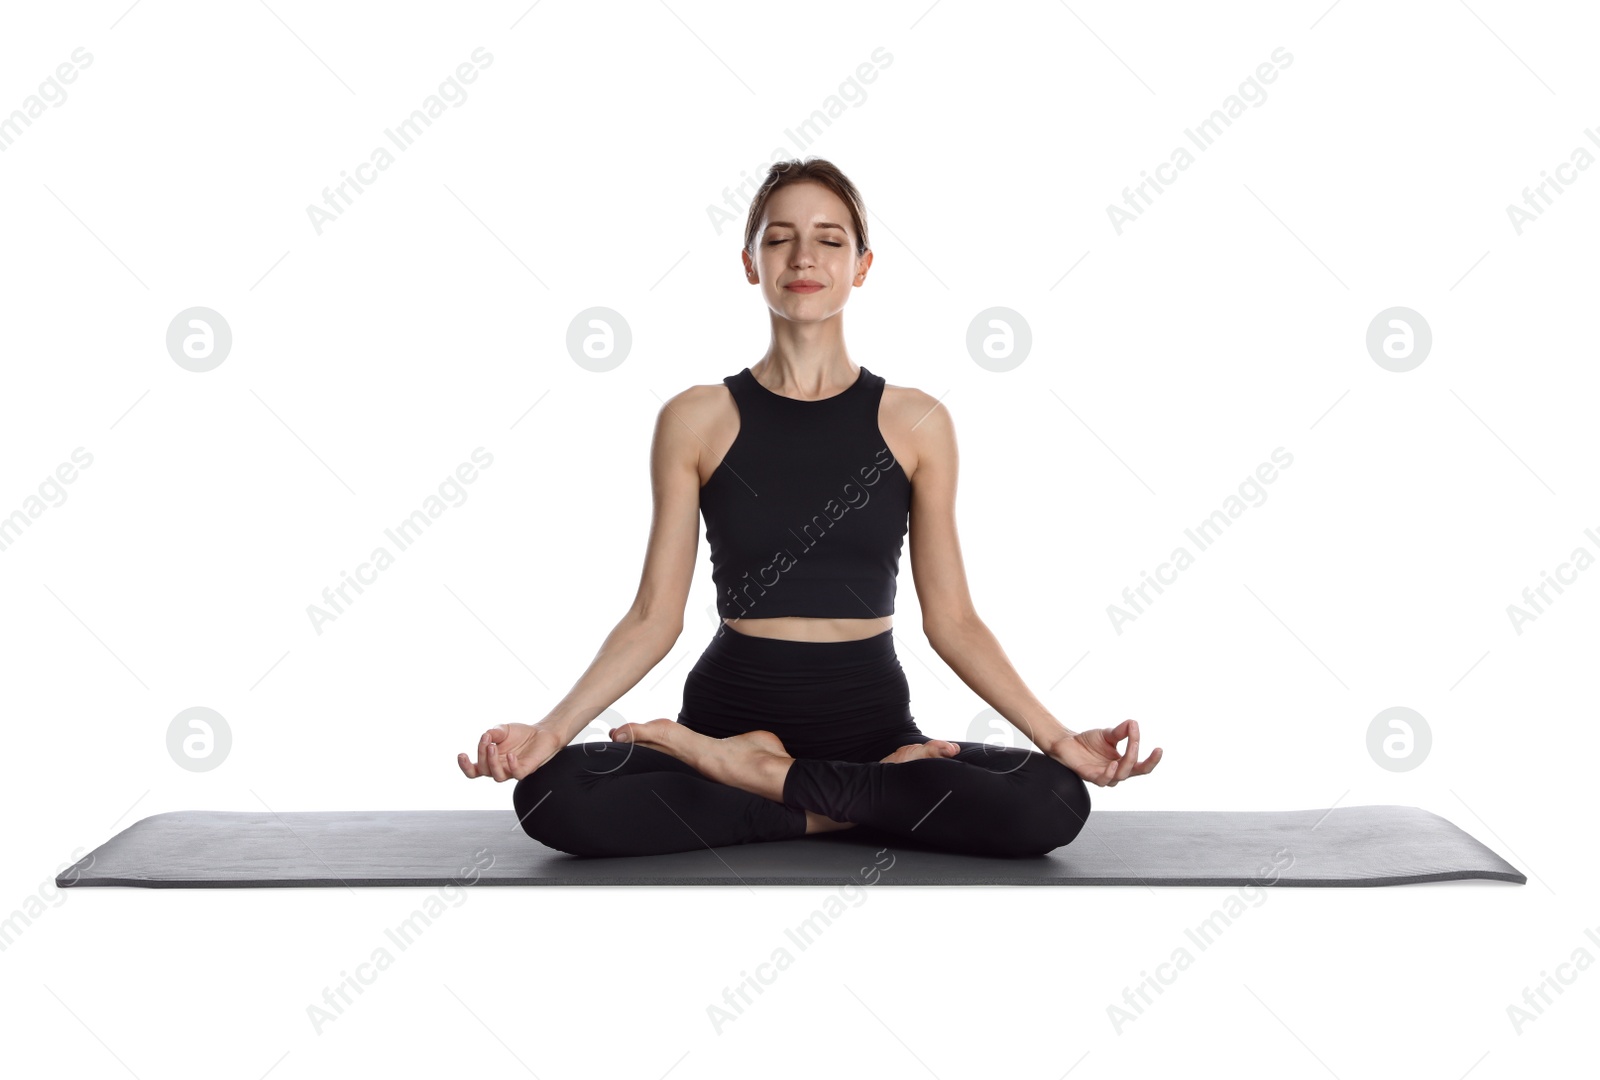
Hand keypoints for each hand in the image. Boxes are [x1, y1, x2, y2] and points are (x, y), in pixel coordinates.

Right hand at [458, 722, 564, 781]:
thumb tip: (486, 735)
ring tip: (493, 746)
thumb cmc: (521, 734)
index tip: (461, 754)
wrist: (542, 732)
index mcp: (491, 760)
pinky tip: (510, 755)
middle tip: (486, 740)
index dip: (465, 766)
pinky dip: (512, 765)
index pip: (474, 770)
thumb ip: (493, 733)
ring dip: (492, 762)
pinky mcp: (526, 769)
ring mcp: (512, 770)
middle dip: (481, 755)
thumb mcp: (503, 730)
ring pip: (497, 776)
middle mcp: (500, 768)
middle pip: (483, 770)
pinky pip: (517, 774)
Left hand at [1046, 719, 1161, 786]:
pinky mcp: (1091, 776)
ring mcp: (1104, 775)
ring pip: (1120, 775)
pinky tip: (1112, 764)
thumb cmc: (1088, 742)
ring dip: (1126, 764)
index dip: (1153, 760)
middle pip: (1135, 771)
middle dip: (1141, 760)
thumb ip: (1122, 731)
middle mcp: (1116, 771)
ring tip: (1128, 751)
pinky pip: (1103, 780)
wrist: (1067, 742)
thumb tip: (1133, 723)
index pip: (1142, 766)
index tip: (1159, 749)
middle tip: (1137, 744)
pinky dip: (1109, 773)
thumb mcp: (1108, 734)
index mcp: (1123, 763)